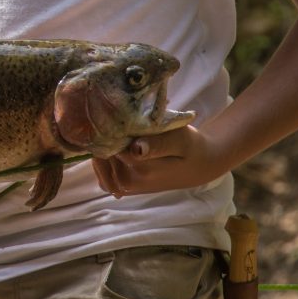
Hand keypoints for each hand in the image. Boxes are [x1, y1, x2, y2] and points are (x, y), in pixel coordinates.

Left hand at [91, 124, 230, 197]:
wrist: (197, 165)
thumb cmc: (189, 147)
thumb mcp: (180, 140)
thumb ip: (158, 144)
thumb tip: (136, 149)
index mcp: (141, 169)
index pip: (110, 141)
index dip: (117, 123)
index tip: (131, 112)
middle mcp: (127, 181)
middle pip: (102, 148)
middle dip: (113, 130)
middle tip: (136, 120)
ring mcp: (121, 186)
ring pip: (99, 156)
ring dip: (111, 140)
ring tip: (136, 132)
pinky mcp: (119, 185)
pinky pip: (101, 167)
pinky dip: (107, 153)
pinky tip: (124, 144)